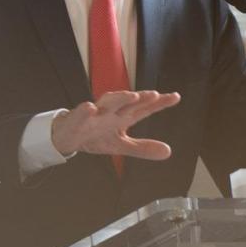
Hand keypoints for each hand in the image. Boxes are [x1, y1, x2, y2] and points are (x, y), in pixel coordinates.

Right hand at [51, 90, 180, 158]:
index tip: (175, 97)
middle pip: (129, 102)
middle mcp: (112, 111)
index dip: (159, 103)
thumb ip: (144, 148)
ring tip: (131, 95)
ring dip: (119, 98)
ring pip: (108, 103)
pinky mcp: (78, 119)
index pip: (144, 109)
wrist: (70, 137)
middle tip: (154, 94)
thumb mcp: (122, 145)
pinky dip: (85, 111)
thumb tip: (168, 152)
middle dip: (141, 97)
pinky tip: (91, 108)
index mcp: (124, 117)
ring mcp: (95, 114)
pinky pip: (81, 114)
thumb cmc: (96, 136)